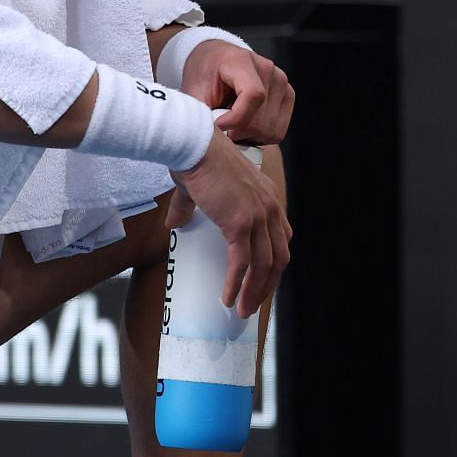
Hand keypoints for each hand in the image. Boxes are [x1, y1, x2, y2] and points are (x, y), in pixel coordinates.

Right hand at [168, 132, 290, 317]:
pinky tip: (228, 298)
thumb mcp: (202, 188)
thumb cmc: (196, 159)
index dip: (274, 263)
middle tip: (253, 303)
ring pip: (263, 265)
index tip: (263, 280)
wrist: (194, 146)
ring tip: (242, 310)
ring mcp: (257, 216)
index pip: (281, 238)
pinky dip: (235, 284)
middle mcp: (269, 208)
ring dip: (253, 291)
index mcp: (267, 198)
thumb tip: (174, 222)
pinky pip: (242, 262)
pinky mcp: (240, 223)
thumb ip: (191, 207)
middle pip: (278, 257)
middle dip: (267, 284)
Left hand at [181, 40, 294, 145]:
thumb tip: (206, 138)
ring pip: (269, 130)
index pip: (253, 95)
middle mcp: (267, 69)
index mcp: (242, 61)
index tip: (218, 126)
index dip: (236, 119)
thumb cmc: (205, 73)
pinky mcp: (288, 95)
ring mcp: (281, 82)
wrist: (216, 60)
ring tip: (232, 124)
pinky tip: (246, 125)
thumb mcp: (193, 90)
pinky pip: (277, 131)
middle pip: (260, 120)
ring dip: (248, 136)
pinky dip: (260, 136)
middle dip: (236, 132)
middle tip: (221, 127)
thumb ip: (199, 113)